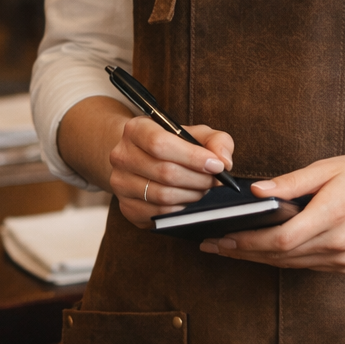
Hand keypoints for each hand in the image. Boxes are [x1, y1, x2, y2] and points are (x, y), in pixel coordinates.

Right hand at [109, 116, 233, 229]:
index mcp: (136, 129)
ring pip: (163, 196)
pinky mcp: (127, 208)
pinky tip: (188, 199)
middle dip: (198, 179)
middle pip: (165, 172)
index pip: (159, 144)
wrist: (142, 158)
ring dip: (192, 195)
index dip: (192, 157)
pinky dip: (180, 209)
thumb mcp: (196, 133)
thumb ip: (216, 141)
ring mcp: (120, 184)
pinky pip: (159, 214)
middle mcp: (121, 156)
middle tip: (214, 180)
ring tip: (203, 188)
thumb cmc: (173, 144)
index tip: (216, 165)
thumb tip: (224, 161)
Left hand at [199, 153, 344, 272]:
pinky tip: (260, 248)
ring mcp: (343, 259)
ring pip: (289, 264)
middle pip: (280, 256)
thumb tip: (255, 192)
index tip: (221, 237)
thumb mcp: (328, 167)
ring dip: (257, 257)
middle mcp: (338, 244)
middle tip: (212, 243)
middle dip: (243, 251)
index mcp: (333, 215)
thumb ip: (290, 182)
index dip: (247, 242)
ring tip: (228, 246)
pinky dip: (280, 257)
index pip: (281, 239)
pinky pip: (304, 264)